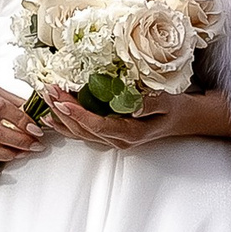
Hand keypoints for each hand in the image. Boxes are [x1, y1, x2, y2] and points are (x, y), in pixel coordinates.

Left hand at [43, 87, 230, 153]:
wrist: (186, 119)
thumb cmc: (177, 109)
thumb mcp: (169, 102)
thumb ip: (152, 104)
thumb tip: (134, 104)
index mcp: (130, 134)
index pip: (98, 125)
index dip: (78, 114)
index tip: (63, 101)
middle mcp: (118, 140)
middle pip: (83, 129)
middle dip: (63, 110)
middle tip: (47, 90)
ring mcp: (113, 139)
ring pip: (80, 132)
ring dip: (61, 115)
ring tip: (45, 98)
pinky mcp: (110, 133)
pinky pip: (83, 132)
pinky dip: (66, 123)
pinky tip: (51, 115)